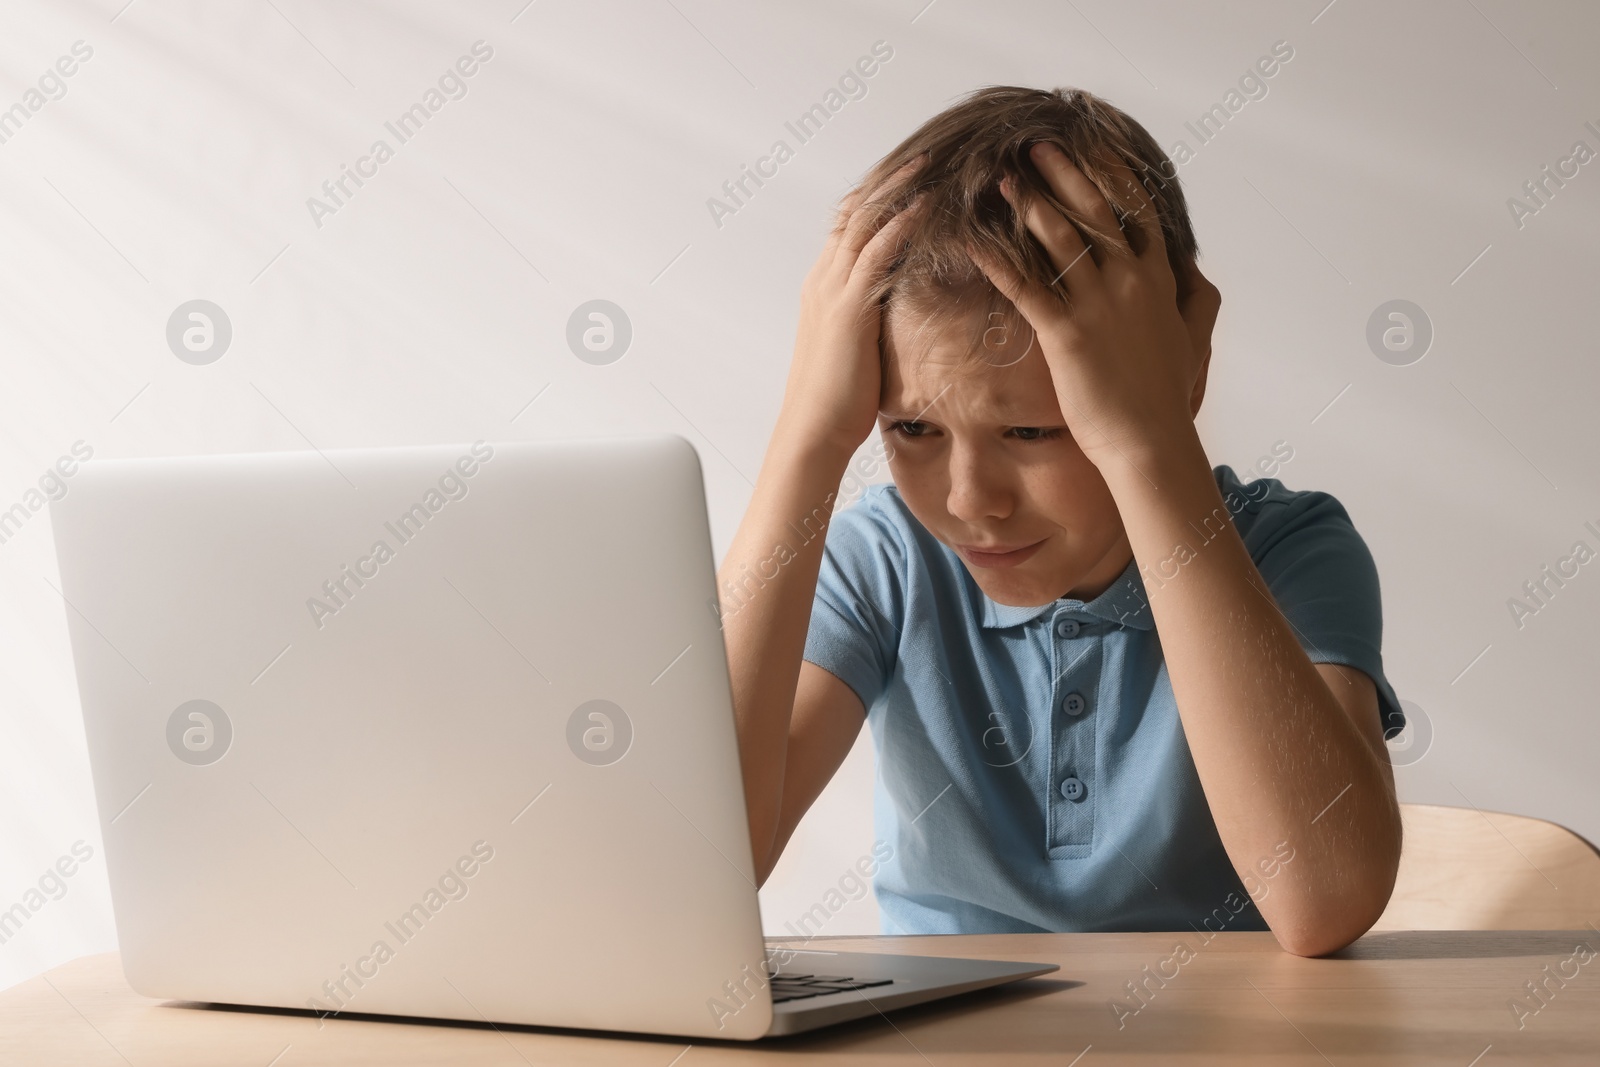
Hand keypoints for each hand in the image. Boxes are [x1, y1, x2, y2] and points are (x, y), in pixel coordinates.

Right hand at [776, 158, 925, 459]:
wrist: (813, 432)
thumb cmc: (836, 401)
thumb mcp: (853, 348)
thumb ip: (867, 319)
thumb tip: (893, 310)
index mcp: (822, 286)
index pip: (848, 224)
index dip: (877, 195)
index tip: (910, 171)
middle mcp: (823, 278)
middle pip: (854, 210)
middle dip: (888, 178)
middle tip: (925, 148)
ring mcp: (832, 290)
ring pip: (864, 221)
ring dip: (898, 187)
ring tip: (931, 160)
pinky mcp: (847, 308)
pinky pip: (876, 253)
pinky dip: (901, 223)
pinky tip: (927, 204)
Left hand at [968, 143, 1218, 470]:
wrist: (1150, 441)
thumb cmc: (1167, 395)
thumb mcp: (1194, 337)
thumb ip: (1197, 298)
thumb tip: (1198, 271)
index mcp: (1158, 278)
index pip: (1136, 211)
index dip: (1111, 175)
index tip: (1092, 146)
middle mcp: (1129, 281)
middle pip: (1093, 211)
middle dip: (1063, 174)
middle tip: (1036, 145)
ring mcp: (1098, 304)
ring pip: (1059, 239)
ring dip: (1029, 204)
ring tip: (1003, 179)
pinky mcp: (1066, 334)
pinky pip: (1024, 286)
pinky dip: (996, 259)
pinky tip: (972, 240)